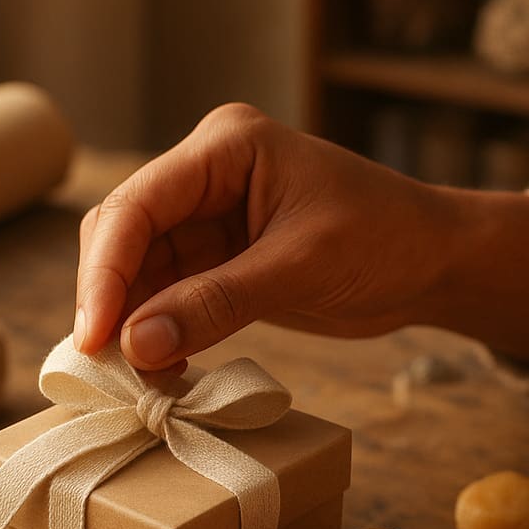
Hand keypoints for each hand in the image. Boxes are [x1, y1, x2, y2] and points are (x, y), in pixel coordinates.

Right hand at [75, 104, 528, 368]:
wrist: (433, 262)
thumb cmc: (385, 240)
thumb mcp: (300, 267)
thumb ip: (216, 302)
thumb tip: (135, 345)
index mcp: (225, 147)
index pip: (138, 205)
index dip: (106, 273)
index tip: (96, 337)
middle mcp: (206, 175)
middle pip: (125, 235)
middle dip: (111, 300)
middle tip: (105, 368)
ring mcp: (209, 217)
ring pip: (140, 270)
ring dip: (131, 322)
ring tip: (132, 381)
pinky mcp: (220, 258)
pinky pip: (170, 294)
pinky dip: (160, 331)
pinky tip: (159, 371)